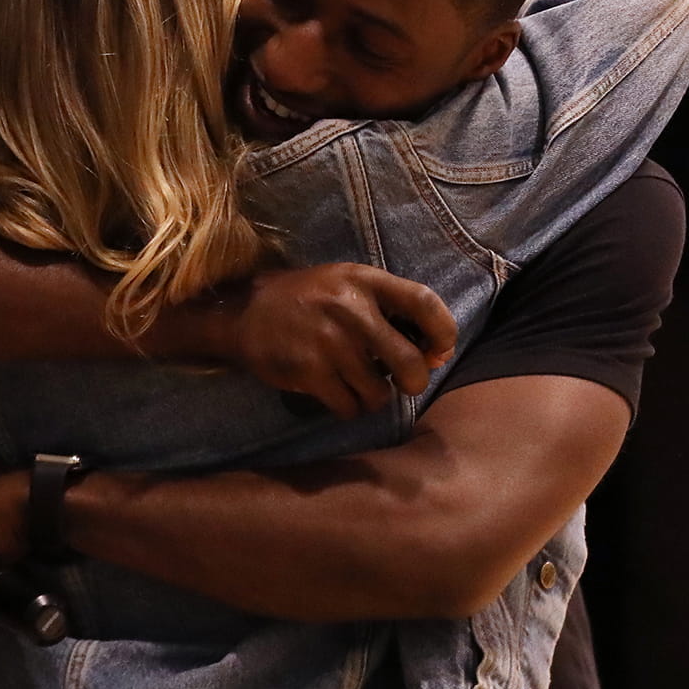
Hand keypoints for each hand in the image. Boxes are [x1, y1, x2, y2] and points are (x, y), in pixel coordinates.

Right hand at [220, 264, 457, 418]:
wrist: (245, 311)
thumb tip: (438, 354)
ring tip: (359, 385)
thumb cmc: (309, 299)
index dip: (443, 332)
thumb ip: (392, 310)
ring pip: (379, 392)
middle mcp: (351, 309)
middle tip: (404, 384)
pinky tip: (338, 394)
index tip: (440, 350)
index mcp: (366, 281)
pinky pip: (349, 406)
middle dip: (414, 382)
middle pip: (409, 362)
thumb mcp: (349, 286)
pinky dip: (349, 408)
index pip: (424, 303)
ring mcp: (330, 342)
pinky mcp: (309, 370)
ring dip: (374, 397)